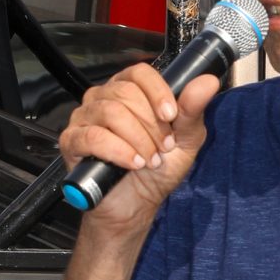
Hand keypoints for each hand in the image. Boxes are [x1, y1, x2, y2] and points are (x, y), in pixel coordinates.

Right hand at [58, 63, 221, 231]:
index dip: (157, 91)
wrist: (135, 206)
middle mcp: (103, 97)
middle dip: (151, 125)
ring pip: (111, 112)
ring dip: (138, 140)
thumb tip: (208, 82)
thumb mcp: (183, 141)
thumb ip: (192, 111)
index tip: (170, 116)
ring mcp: (84, 117)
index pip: (139, 72)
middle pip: (125, 92)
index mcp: (129, 90)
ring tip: (149, 160)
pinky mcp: (71, 140)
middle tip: (163, 149)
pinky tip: (132, 164)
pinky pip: (92, 136)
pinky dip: (117, 151)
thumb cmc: (157, 170)